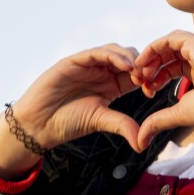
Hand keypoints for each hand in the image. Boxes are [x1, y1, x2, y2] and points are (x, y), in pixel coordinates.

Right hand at [0, 44, 143, 175]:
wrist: (39, 123)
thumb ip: (121, 124)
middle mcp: (100, 72)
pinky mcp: (74, 61)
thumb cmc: (67, 122)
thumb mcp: (100, 121)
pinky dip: (113, 56)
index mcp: (110, 85)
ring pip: (114, 51)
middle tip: (147, 78)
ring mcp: (87, 65)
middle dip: (140, 65)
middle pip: (128, 58)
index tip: (153, 88)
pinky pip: (97, 53)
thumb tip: (143, 143)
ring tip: (138, 71)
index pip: (134, 75)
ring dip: (129, 58)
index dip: (146, 78)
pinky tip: (125, 66)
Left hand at [128, 30, 193, 152]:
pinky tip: (143, 63)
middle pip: (166, 55)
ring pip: (166, 46)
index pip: (171, 68)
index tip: (147, 91)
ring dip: (150, 58)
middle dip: (150, 67)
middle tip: (138, 80)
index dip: (156, 77)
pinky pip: (168, 40)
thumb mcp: (178, 114)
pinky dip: (153, 48)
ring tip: (141, 74)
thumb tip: (140, 142)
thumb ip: (158, 122)